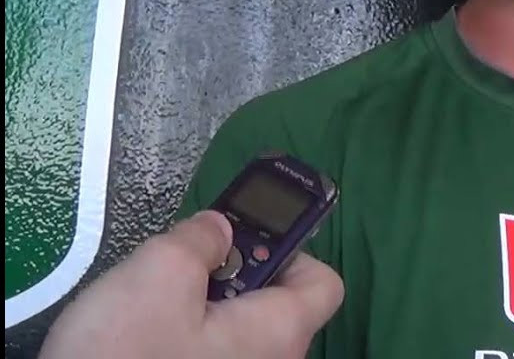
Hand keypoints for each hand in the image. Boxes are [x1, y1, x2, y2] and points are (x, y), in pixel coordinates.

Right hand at [39, 211, 343, 358]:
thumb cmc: (126, 354)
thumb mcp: (159, 273)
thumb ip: (200, 238)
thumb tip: (221, 229)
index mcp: (281, 332)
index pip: (325, 283)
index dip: (294, 251)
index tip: (240, 243)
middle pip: (275, 304)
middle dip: (234, 275)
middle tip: (183, 269)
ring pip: (236, 331)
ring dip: (202, 307)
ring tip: (154, 303)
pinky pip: (210, 353)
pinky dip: (184, 337)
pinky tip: (141, 336)